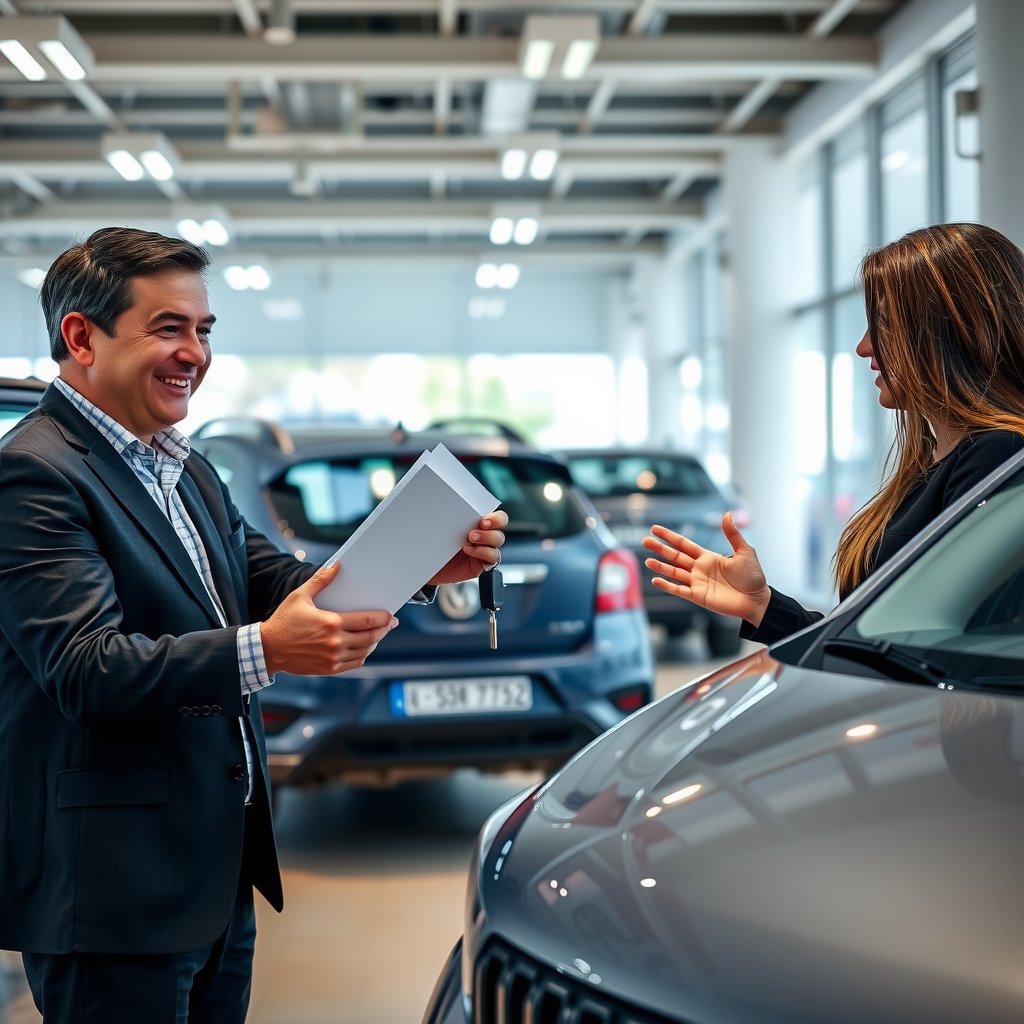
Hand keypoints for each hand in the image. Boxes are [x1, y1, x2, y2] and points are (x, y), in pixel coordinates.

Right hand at [260, 561, 397, 675]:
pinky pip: (355, 663)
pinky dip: (363, 655)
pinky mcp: (329, 669)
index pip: (367, 621)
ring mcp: (333, 658)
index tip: (390, 615)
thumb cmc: (283, 621)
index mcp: (331, 623)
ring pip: (365, 651)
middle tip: (391, 623)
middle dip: (384, 629)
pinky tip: (364, 648)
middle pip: (371, 637)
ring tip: (378, 634)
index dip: (383, 618)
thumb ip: (321, 580)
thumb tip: (337, 565)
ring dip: (375, 642)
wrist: (268, 648)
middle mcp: (335, 642)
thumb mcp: (300, 596)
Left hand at [429, 511, 507, 585]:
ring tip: (470, 539)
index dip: (496, 517)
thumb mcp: (443, 525)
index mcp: (476, 521)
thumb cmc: (434, 542)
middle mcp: (483, 534)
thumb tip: (454, 503)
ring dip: (487, 538)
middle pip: (500, 525)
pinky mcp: (481, 563)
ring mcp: (484, 548)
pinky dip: (483, 552)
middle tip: (481, 525)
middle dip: (494, 523)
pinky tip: (468, 550)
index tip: (484, 519)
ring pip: (498, 540)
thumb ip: (454, 516)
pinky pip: (493, 558)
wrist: (428, 564)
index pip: (496, 515)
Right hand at [642, 512, 771, 626]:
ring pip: (674, 572)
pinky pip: (679, 590)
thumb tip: (726, 514)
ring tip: (647, 560)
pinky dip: (667, 586)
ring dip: (661, 566)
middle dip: (660, 549)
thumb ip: (732, 534)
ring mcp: (697, 583)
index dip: (669, 536)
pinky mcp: (698, 597)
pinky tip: (656, 580)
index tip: (655, 529)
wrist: (757, 600)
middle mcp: (699, 569)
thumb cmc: (753, 577)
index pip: (684, 544)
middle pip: (675, 556)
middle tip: (645, 541)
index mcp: (708, 557)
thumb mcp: (745, 552)